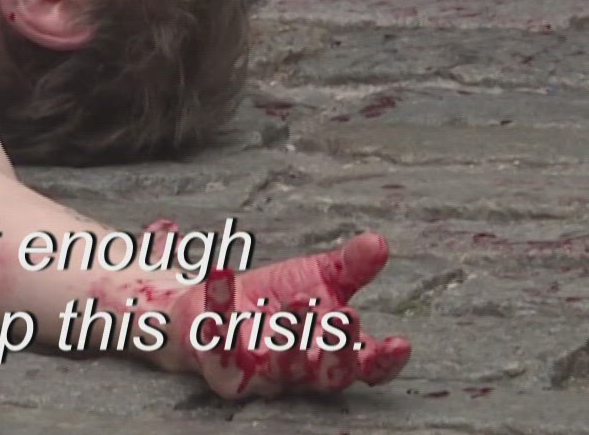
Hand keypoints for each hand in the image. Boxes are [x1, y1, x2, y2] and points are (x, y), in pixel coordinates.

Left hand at [168, 233, 410, 397]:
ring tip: (297, 298)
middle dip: (340, 349)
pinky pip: (221, 350)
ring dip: (292, 335)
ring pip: (282, 367)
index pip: (367, 369)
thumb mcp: (318, 275)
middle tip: (344, 316)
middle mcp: (302, 372)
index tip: (400, 342)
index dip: (385, 362)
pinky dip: (222, 317)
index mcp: (332, 353)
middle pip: (329, 375)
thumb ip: (350, 265)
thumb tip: (378, 241)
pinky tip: (222, 282)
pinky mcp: (222, 370)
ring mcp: (262, 375)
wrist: (216, 302)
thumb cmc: (277, 295)